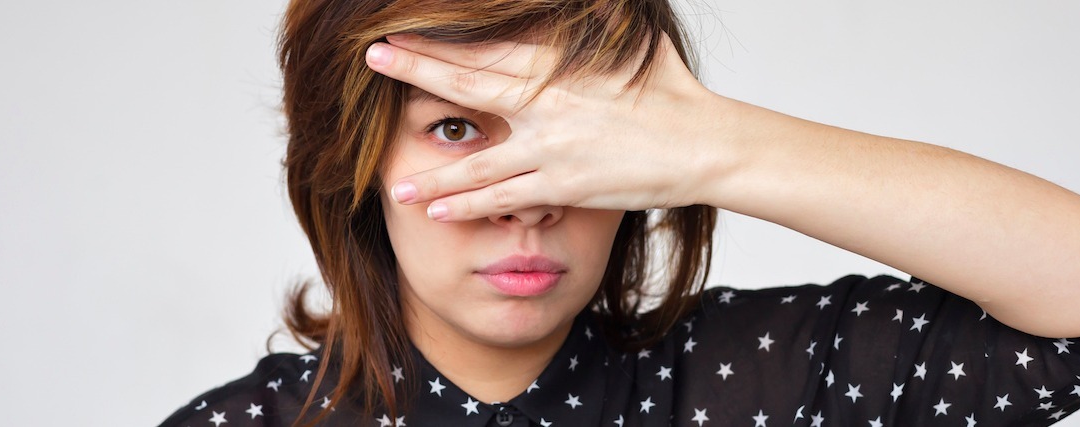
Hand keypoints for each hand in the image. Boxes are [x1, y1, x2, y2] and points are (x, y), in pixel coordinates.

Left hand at [365, 33, 732, 220]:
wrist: (706, 145)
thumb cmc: (676, 93)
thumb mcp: (636, 43)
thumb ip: (599, 24)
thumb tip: (590, 0)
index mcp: (563, 65)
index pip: (489, 47)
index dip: (444, 38)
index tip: (407, 30)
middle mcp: (548, 104)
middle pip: (469, 85)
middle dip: (416, 70)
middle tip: (373, 59)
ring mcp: (552, 148)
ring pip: (478, 161)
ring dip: (434, 172)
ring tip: (395, 181)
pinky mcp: (564, 186)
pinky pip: (505, 198)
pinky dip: (468, 206)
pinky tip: (436, 211)